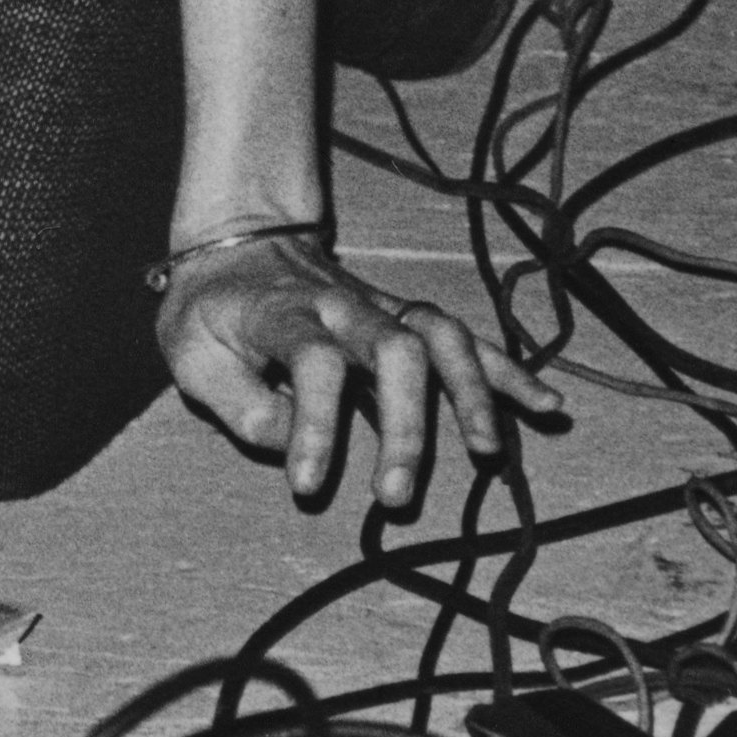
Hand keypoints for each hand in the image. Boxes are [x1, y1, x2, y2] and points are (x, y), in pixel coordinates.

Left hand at [155, 229, 563, 510]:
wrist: (236, 239)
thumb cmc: (210, 310)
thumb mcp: (190, 355)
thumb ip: (238, 405)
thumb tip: (296, 446)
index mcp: (281, 313)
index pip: (312, 363)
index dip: (315, 428)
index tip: (307, 487)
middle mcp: (341, 306)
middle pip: (394, 352)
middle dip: (405, 427)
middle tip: (396, 497)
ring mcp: (380, 308)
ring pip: (441, 338)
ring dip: (471, 394)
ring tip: (488, 453)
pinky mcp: (405, 318)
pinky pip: (466, 339)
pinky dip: (507, 371)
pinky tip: (546, 406)